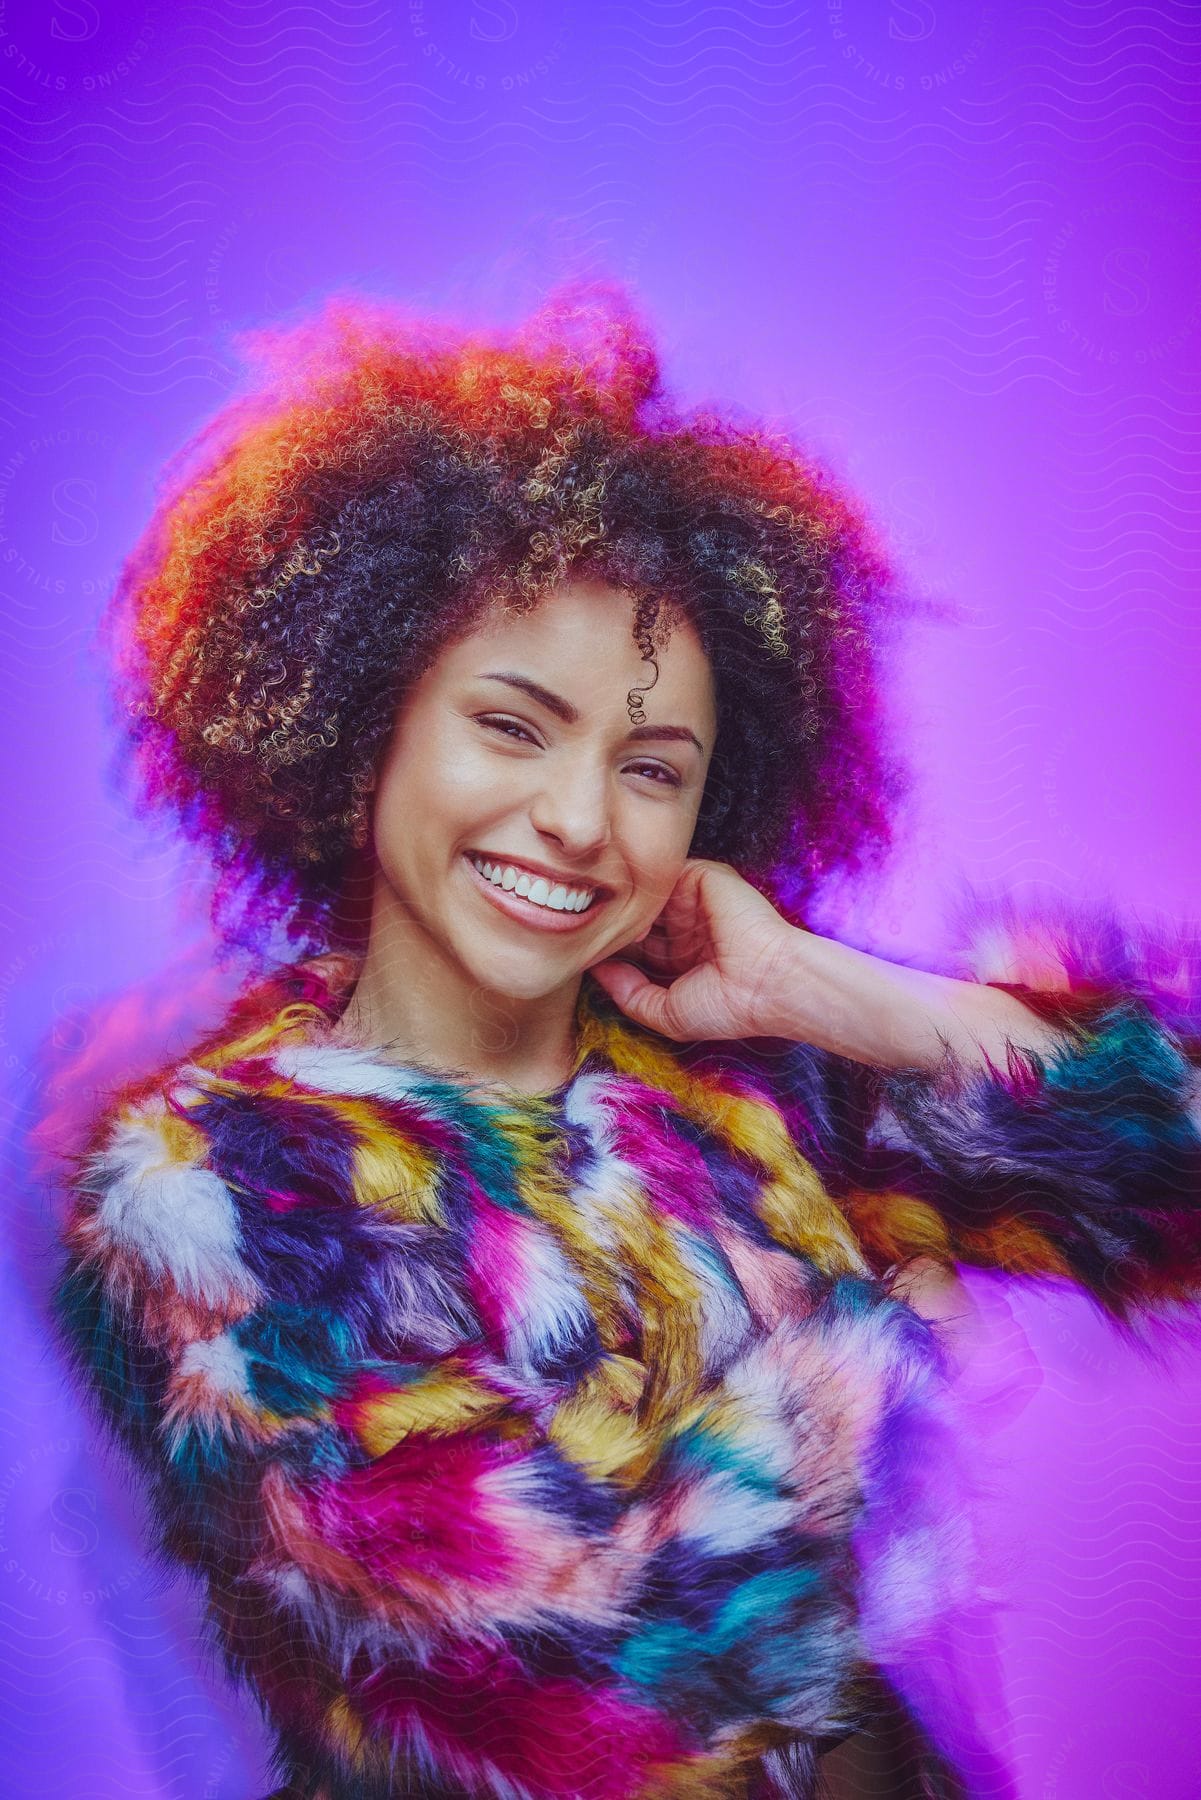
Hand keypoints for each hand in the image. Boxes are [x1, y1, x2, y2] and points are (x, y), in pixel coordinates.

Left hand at [586, 858, 800, 1042]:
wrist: (769, 984)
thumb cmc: (727, 1006)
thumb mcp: (666, 1013)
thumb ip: (628, 994)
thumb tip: (596, 970)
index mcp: (681, 955)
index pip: (636, 946)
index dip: (611, 951)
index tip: (585, 958)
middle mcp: (686, 925)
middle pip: (637, 917)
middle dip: (613, 927)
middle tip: (590, 940)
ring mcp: (694, 901)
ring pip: (645, 896)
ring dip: (627, 911)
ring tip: (611, 932)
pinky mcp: (704, 878)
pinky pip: (664, 875)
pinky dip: (647, 893)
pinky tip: (637, 920)